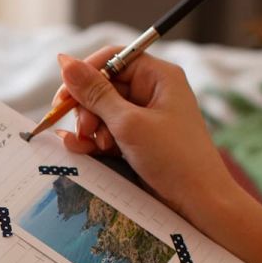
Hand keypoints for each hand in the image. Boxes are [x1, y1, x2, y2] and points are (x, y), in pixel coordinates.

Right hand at [50, 49, 240, 221]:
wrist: (198, 203)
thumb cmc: (174, 158)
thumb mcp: (129, 123)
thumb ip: (95, 94)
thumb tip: (64, 61)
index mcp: (158, 77)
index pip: (112, 59)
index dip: (84, 74)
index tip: (63, 97)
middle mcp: (151, 92)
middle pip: (102, 86)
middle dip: (87, 108)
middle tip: (85, 130)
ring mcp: (144, 117)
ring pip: (100, 112)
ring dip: (91, 128)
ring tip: (97, 146)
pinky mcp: (137, 140)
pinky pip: (105, 132)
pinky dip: (94, 141)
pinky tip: (84, 150)